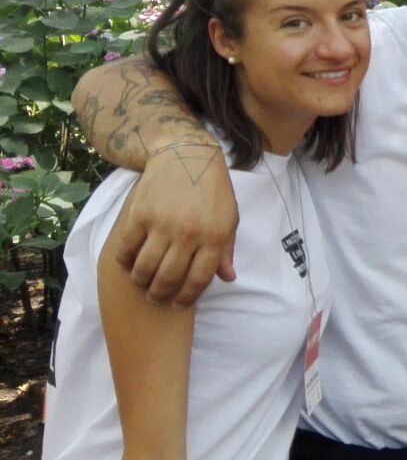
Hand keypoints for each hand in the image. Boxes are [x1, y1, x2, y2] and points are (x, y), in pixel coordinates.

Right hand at [114, 141, 238, 305]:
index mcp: (214, 236)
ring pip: (144, 269)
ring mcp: (161, 225)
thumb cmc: (212, 191)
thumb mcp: (229, 218)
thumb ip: (226, 250)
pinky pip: (126, 249)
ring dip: (141, 282)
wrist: (186, 156)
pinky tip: (130, 263)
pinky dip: (125, 262)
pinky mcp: (139, 215)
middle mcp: (188, 233)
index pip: (198, 280)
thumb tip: (228, 278)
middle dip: (160, 294)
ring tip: (143, 282)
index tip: (177, 304)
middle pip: (168, 279)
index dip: (186, 298)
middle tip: (157, 296)